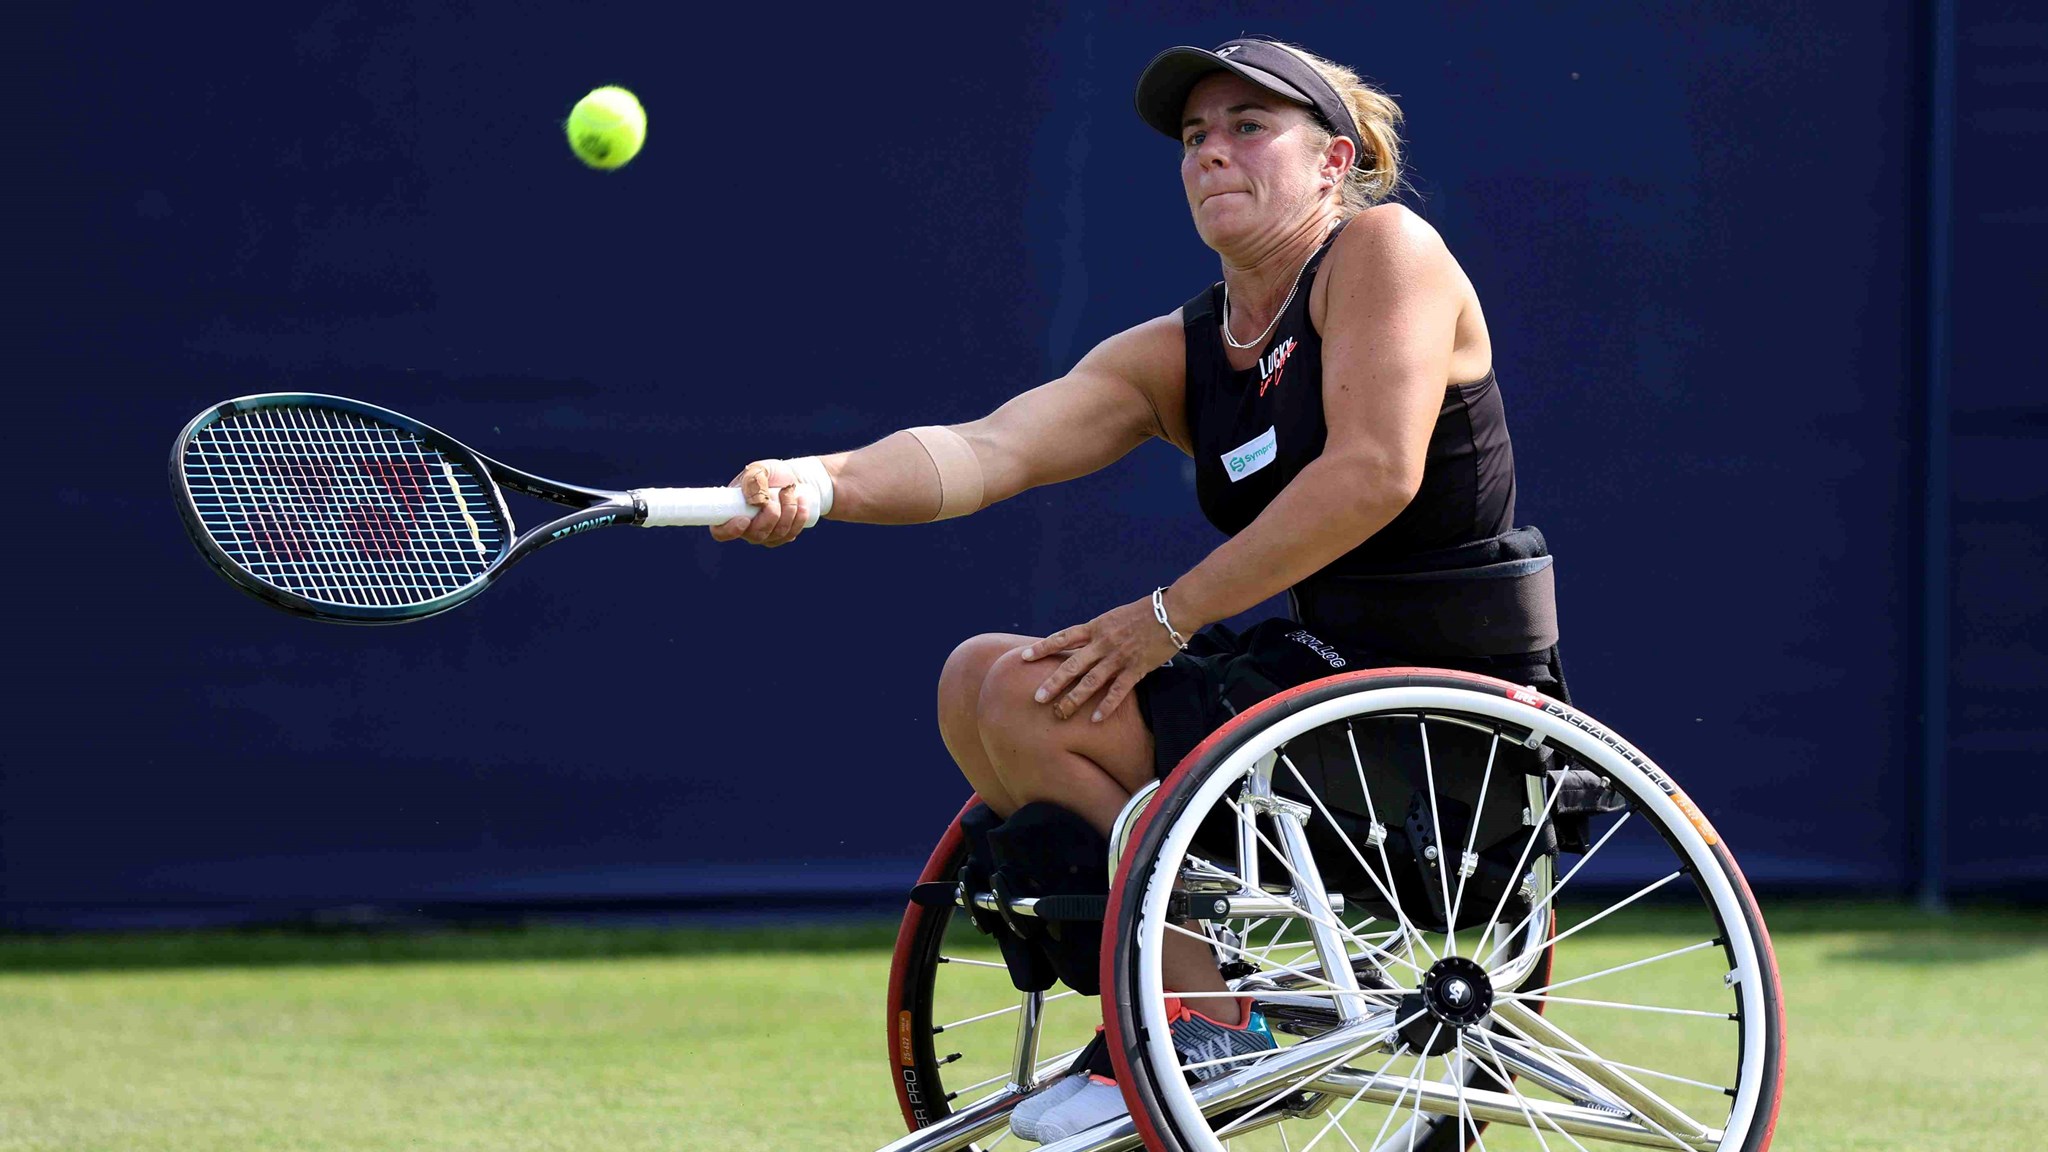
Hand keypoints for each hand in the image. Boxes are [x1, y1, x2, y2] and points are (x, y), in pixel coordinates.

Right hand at [707, 459, 815, 546]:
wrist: (793, 477)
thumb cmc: (770, 473)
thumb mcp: (759, 469)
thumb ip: (753, 479)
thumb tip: (756, 502)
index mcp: (731, 511)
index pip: (721, 532)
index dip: (730, 531)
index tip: (744, 519)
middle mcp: (746, 528)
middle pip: (755, 535)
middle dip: (770, 515)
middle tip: (777, 495)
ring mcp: (764, 534)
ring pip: (776, 534)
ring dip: (787, 510)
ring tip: (789, 491)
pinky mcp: (782, 536)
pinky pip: (790, 534)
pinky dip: (799, 517)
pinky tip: (802, 502)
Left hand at [1020, 595, 1184, 722]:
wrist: (1172, 611)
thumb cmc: (1144, 613)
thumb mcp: (1114, 618)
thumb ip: (1097, 632)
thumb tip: (1082, 644)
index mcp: (1096, 627)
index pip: (1063, 637)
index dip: (1042, 647)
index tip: (1024, 657)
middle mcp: (1103, 642)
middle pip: (1072, 665)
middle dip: (1053, 682)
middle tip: (1037, 698)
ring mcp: (1119, 656)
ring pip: (1091, 681)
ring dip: (1073, 698)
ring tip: (1059, 713)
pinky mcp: (1136, 668)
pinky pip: (1118, 690)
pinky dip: (1105, 705)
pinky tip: (1094, 719)